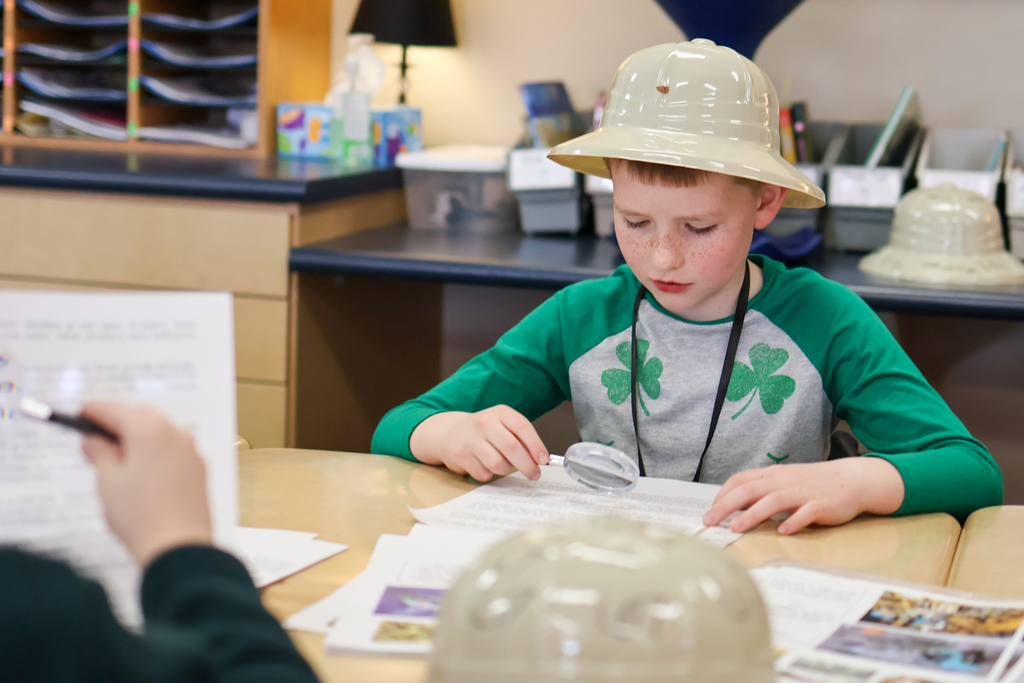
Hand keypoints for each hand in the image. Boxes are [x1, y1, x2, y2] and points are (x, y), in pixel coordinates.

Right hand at [80, 401, 212, 566]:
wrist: (179, 547)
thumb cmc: (140, 515)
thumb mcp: (108, 481)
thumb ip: (99, 453)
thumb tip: (93, 441)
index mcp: (150, 429)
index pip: (115, 409)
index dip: (93, 411)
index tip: (79, 416)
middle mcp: (175, 433)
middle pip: (140, 417)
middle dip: (116, 424)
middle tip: (94, 439)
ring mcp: (191, 450)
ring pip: (159, 433)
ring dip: (137, 438)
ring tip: (115, 459)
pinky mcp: (199, 468)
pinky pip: (173, 450)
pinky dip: (155, 452)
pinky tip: (142, 471)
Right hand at [409, 406, 549, 481]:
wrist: (448, 433)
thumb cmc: (483, 432)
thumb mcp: (502, 425)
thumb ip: (520, 438)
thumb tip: (539, 459)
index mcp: (500, 413)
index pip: (522, 427)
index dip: (536, 445)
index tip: (543, 460)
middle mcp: (485, 423)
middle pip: (512, 448)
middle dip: (527, 465)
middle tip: (534, 474)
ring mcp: (471, 439)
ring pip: (498, 463)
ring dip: (506, 470)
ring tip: (504, 466)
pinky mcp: (461, 455)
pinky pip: (483, 473)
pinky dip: (489, 475)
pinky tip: (485, 466)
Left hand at [702, 457, 904, 534]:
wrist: (853, 478)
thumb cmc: (813, 483)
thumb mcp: (784, 482)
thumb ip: (762, 491)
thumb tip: (734, 507)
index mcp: (773, 475)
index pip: (741, 480)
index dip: (722, 495)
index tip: (709, 511)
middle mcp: (784, 481)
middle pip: (750, 489)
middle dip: (726, 505)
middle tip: (709, 522)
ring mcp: (803, 493)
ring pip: (773, 500)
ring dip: (753, 514)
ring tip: (736, 528)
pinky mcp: (822, 505)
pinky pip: (806, 513)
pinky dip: (794, 521)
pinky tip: (783, 532)